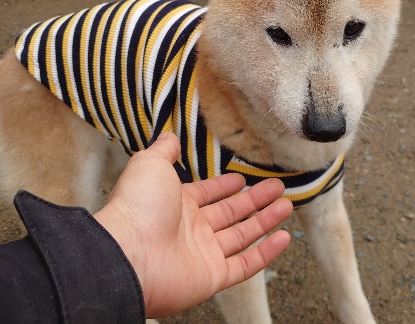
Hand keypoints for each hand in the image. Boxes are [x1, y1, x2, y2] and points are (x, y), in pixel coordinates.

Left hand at [94, 133, 292, 317]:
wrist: (128, 254)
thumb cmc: (136, 208)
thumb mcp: (149, 165)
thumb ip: (164, 150)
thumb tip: (171, 137)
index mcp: (177, 204)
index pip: (209, 194)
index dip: (226, 186)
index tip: (243, 179)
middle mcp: (191, 230)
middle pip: (231, 213)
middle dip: (255, 199)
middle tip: (277, 187)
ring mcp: (203, 254)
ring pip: (243, 236)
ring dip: (266, 221)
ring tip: (287, 205)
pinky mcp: (213, 277)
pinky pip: (245, 265)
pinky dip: (266, 253)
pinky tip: (283, 238)